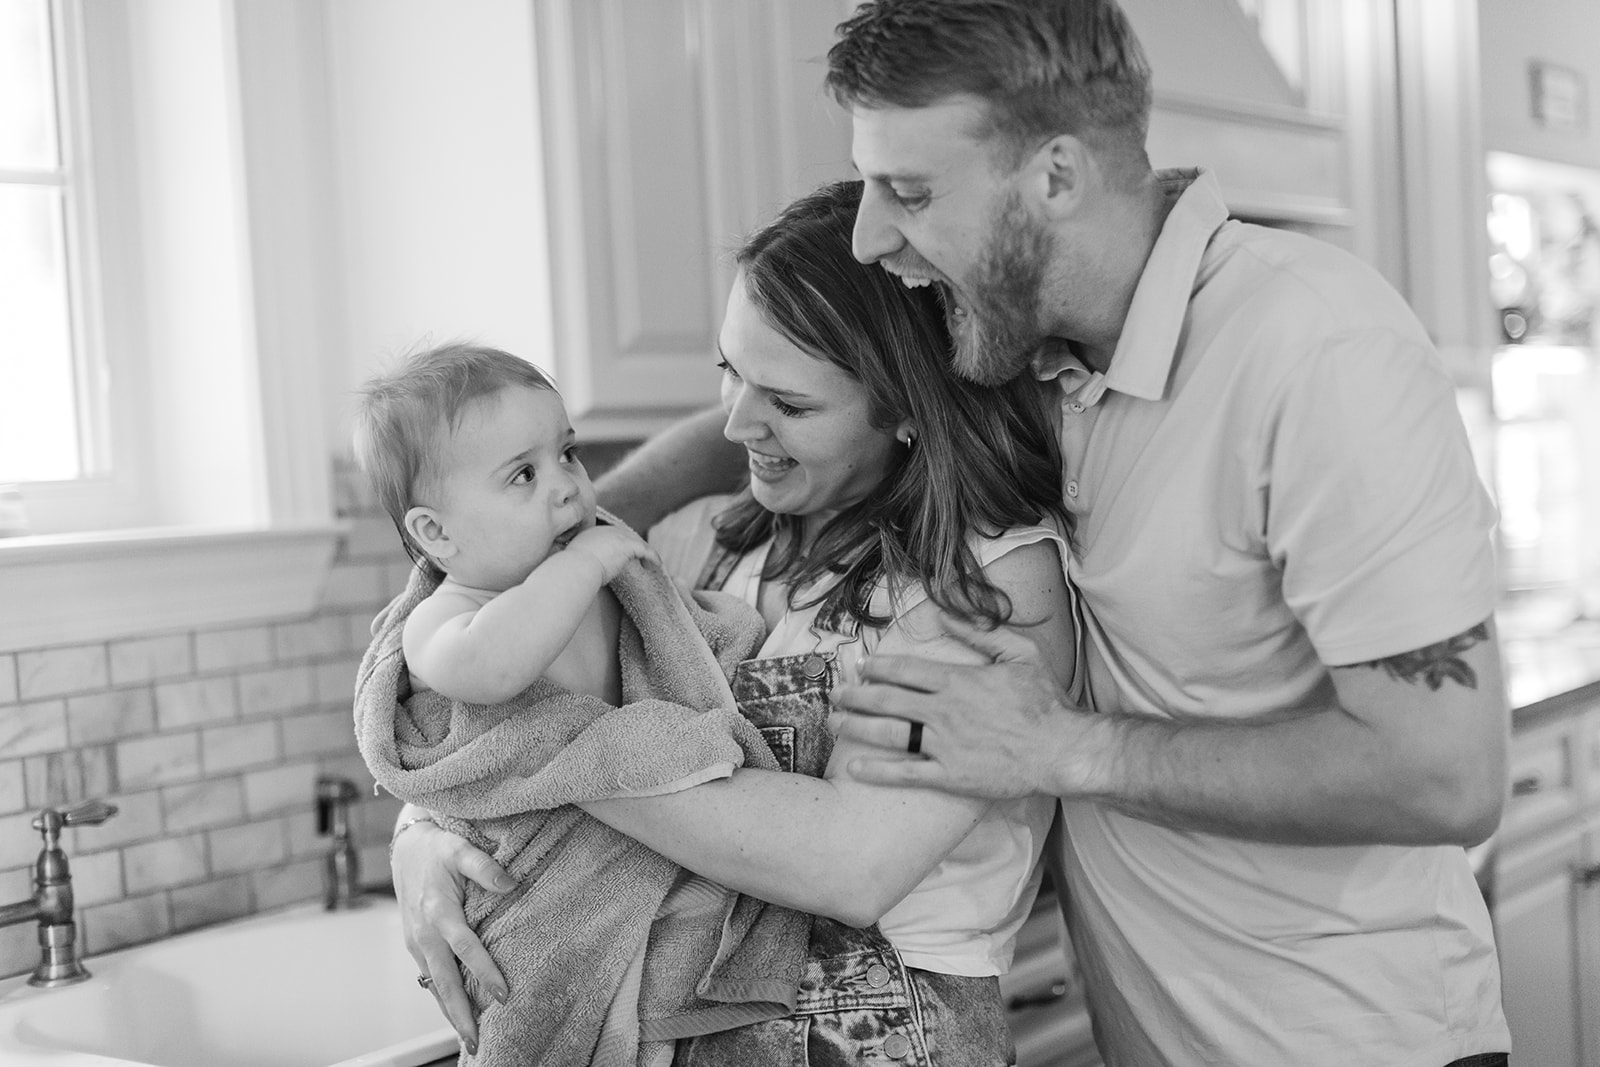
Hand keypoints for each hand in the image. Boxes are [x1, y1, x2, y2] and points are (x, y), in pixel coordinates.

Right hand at [393, 818, 514, 1052]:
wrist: (405, 849)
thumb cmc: (436, 848)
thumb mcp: (461, 848)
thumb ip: (485, 867)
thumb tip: (511, 883)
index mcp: (438, 910)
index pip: (465, 948)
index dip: (484, 972)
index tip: (503, 994)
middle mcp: (424, 932)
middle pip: (444, 980)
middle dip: (459, 1013)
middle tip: (475, 1039)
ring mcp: (416, 941)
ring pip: (434, 984)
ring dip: (449, 1011)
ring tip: (467, 1037)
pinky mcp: (414, 944)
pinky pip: (428, 976)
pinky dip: (441, 997)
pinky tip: (453, 1012)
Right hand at [565, 523, 653, 583]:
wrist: (576, 567)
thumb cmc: (572, 568)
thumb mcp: (575, 558)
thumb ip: (583, 556)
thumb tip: (582, 564)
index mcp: (594, 531)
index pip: (612, 535)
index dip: (620, 544)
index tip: (624, 553)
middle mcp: (607, 530)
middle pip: (627, 536)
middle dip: (635, 546)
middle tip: (641, 557)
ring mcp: (618, 536)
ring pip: (637, 542)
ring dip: (645, 553)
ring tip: (651, 563)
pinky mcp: (628, 545)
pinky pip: (645, 550)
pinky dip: (653, 556)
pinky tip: (658, 564)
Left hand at [829, 612, 1103, 799]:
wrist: (1063, 751)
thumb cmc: (1046, 702)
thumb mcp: (1020, 653)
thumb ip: (980, 632)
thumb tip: (944, 613)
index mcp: (958, 681)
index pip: (904, 670)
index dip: (876, 668)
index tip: (860, 667)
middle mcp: (944, 711)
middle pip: (886, 700)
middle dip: (855, 696)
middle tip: (834, 695)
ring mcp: (945, 745)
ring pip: (889, 734)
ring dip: (856, 728)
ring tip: (834, 723)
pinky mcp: (951, 776)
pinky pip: (906, 774)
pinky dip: (878, 771)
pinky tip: (855, 769)